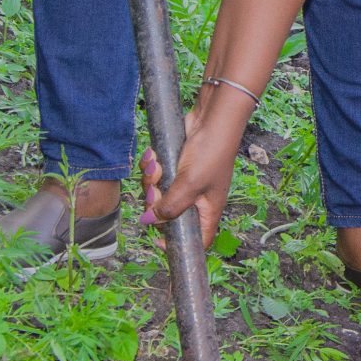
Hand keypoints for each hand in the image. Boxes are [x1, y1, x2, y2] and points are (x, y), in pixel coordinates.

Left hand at [140, 105, 240, 248]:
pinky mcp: (174, 166)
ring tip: (156, 165)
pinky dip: (151, 165)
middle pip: (167, 214)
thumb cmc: (211, 153)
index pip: (196, 238)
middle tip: (155, 188)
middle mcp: (195, 198)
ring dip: (150, 179)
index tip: (157, 240)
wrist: (211, 117)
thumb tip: (148, 221)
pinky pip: (155, 174)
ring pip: (157, 192)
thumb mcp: (190, 185)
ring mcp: (183, 181)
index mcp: (207, 209)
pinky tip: (153, 155)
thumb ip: (170, 207)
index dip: (177, 243)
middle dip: (155, 201)